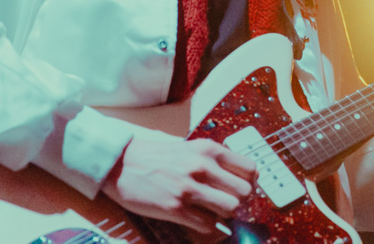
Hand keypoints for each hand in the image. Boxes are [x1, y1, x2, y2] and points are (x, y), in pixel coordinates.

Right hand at [100, 136, 256, 233]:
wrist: (123, 164)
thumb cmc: (158, 157)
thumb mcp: (191, 148)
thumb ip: (214, 160)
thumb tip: (240, 178)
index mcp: (209, 149)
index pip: (250, 168)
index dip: (250, 182)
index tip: (242, 187)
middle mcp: (203, 167)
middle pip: (245, 192)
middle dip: (239, 200)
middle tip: (227, 201)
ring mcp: (190, 188)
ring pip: (230, 209)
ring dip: (224, 214)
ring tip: (212, 210)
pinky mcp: (176, 208)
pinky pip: (208, 225)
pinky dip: (207, 225)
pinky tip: (196, 218)